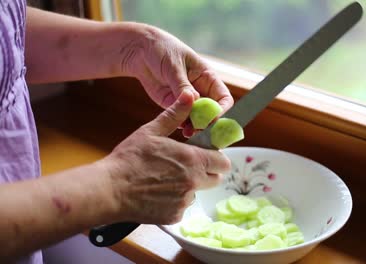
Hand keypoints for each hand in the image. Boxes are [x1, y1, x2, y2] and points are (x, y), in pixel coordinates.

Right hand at [101, 90, 230, 223]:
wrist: (109, 190)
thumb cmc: (129, 159)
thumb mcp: (151, 131)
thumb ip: (175, 114)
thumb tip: (189, 95)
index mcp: (192, 159)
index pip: (223, 162)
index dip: (217, 158)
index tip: (206, 154)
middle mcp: (193, 182)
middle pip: (215, 179)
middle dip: (207, 172)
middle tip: (187, 166)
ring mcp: (184, 200)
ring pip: (197, 192)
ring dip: (188, 186)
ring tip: (165, 178)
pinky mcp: (174, 216)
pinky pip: (182, 207)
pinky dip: (174, 201)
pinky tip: (157, 193)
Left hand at [120, 23, 233, 136]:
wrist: (140, 51)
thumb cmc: (162, 50)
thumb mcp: (174, 66)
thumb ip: (183, 85)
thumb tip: (195, 100)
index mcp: (208, 78)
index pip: (223, 98)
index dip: (221, 110)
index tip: (213, 119)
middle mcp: (201, 91)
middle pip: (212, 113)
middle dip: (208, 123)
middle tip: (199, 131)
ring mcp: (187, 100)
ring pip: (197, 119)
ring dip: (194, 128)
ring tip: (188, 132)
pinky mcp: (173, 105)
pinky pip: (181, 119)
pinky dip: (182, 126)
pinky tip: (177, 127)